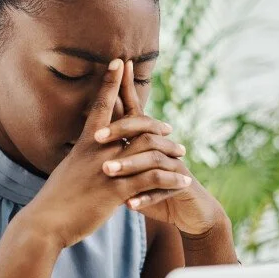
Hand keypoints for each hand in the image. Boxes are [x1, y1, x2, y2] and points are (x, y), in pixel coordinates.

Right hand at [17, 59, 193, 247]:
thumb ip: (81, 162)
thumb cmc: (53, 201)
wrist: (44, 223)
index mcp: (84, 144)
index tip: (120, 61)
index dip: (110, 82)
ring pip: (149, 150)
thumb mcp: (67, 172)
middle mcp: (97, 151)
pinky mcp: (117, 191)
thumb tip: (85, 158)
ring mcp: (108, 169)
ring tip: (182, 155)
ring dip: (170, 150)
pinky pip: (152, 179)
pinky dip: (171, 178)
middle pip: (134, 124)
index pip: (100, 106)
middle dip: (155, 122)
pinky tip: (182, 180)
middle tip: (169, 127)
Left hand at [93, 60, 228, 234]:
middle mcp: (162, 147)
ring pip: (152, 159)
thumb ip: (116, 149)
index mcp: (146, 139)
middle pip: (144, 130)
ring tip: (107, 171)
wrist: (186, 209)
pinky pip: (164, 190)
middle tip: (97, 137)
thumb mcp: (131, 167)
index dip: (126, 89)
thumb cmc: (150, 185)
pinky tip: (130, 203)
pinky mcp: (181, 186)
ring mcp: (174, 165)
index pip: (134, 110)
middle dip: (120, 130)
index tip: (116, 68)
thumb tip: (92, 130)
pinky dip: (146, 197)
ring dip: (129, 164)